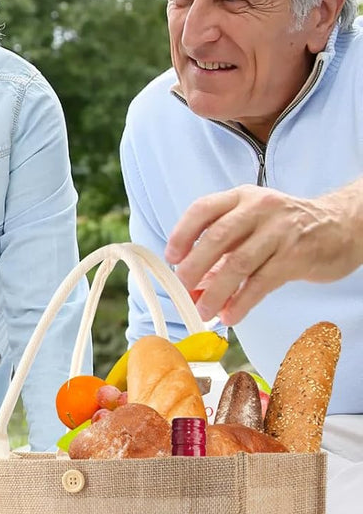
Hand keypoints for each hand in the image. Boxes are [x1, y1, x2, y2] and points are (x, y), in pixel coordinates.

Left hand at [165, 183, 362, 324]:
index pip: (203, 209)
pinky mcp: (296, 256)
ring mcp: (280, 231)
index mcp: (241, 198)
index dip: (182, 234)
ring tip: (203, 311)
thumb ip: (221, 253)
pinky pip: (261, 283)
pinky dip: (241, 303)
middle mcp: (259, 209)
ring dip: (215, 293)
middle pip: (217, 238)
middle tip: (183, 289)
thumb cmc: (286, 228)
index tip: (171, 257)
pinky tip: (230, 315)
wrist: (342, 226)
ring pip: (238, 264)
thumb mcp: (252, 226)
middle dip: (193, 268)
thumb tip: (192, 288)